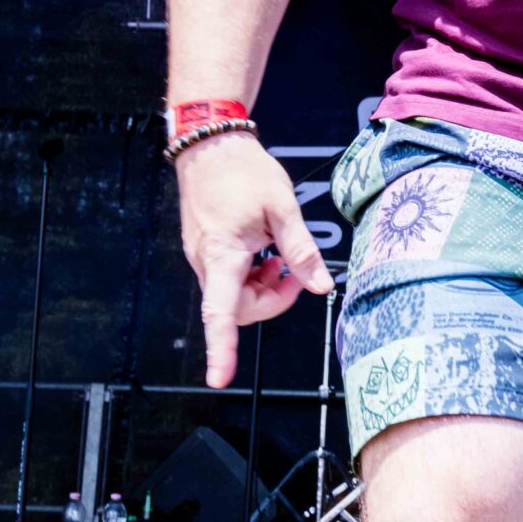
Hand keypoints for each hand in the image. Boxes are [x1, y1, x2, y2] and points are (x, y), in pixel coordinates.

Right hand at [175, 136, 332, 388]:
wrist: (211, 144)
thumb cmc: (243, 170)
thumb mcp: (282, 207)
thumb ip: (301, 249)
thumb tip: (320, 285)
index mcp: (223, 255)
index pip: (220, 314)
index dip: (220, 349)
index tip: (220, 377)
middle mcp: (206, 261)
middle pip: (237, 308)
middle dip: (271, 300)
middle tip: (295, 273)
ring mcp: (202, 256)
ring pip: (234, 294)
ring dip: (262, 286)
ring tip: (280, 258)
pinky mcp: (204, 248)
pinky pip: (228, 278)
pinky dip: (250, 274)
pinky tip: (264, 252)